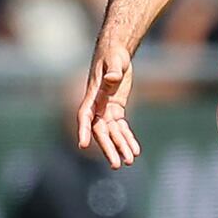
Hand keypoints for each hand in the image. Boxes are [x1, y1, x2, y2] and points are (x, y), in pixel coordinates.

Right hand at [77, 43, 140, 168]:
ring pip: (113, 133)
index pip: (84, 116)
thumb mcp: (114, 61)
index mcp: (92, 96)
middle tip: (115, 165)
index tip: (82, 145)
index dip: (83, 130)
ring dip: (121, 146)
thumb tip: (113, 78)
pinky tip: (135, 150)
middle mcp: (97, 106)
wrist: (116, 52)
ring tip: (130, 161)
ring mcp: (106, 109)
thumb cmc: (112, 55)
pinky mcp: (116, 109)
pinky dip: (127, 138)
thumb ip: (112, 71)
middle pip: (100, 131)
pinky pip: (121, 127)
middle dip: (108, 148)